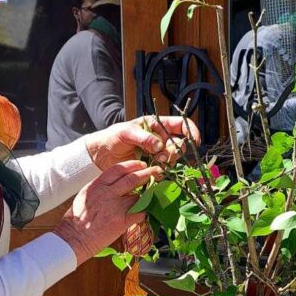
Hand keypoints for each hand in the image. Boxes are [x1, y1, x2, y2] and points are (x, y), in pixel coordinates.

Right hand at [54, 160, 161, 264]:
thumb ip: (100, 186)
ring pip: (138, 196)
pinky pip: (140, 213)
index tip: (141, 165)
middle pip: (132, 179)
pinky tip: (145, 212)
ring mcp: (115, 208)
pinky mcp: (122, 222)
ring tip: (151, 194)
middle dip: (147, 174)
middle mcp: (107, 193)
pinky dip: (144, 212)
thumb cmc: (76, 218)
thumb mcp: (85, 195)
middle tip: (155, 172)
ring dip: (146, 195)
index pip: (118, 169)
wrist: (74, 238)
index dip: (133, 165)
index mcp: (97, 185)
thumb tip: (114, 181)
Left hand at [85, 117, 200, 170]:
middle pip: (180, 144)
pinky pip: (165, 169)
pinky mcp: (153, 166)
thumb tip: (159, 145)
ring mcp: (158, 153)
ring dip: (168, 161)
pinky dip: (163, 171)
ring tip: (155, 162)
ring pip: (174, 158)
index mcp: (156, 125)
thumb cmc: (113, 137)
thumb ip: (143, 137)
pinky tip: (154, 171)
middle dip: (175, 151)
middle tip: (161, 157)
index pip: (181, 125)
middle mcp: (160, 138)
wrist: (101, 154)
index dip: (191, 131)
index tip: (194, 141)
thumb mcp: (126, 133)